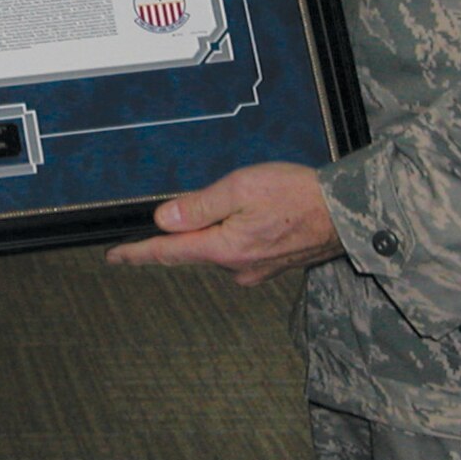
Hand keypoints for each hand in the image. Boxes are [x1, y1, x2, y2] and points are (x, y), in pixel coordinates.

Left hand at [108, 162, 341, 286]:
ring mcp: (256, 271)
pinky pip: (240, 250)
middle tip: (202, 201)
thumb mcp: (240, 188)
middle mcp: (236, 268)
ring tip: (244, 200)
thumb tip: (163, 221)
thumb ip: (198, 206)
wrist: (345, 211)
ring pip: (219, 248)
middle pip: (194, 249)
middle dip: (189, 228)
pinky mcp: (271, 266)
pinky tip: (256, 215)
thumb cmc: (296, 195)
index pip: (168, 253)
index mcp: (223, 249)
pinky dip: (237, 232)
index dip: (137, 253)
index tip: (115, 256)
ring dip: (218, 228)